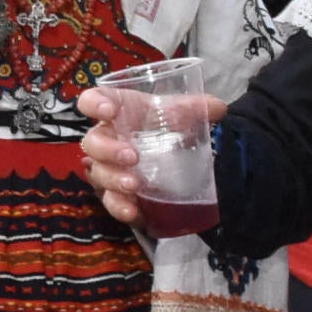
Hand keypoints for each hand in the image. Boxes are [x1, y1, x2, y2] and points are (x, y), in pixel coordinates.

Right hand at [74, 85, 226, 227]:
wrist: (171, 152)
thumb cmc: (165, 124)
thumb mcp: (181, 114)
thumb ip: (196, 109)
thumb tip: (218, 108)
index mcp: (117, 111)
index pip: (92, 100)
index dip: (94, 103)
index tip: (108, 110)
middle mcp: (106, 138)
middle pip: (92, 142)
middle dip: (108, 150)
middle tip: (133, 157)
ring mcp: (106, 167)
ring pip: (98, 174)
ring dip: (113, 180)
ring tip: (134, 185)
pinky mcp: (114, 192)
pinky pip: (109, 201)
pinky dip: (119, 207)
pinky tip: (134, 211)